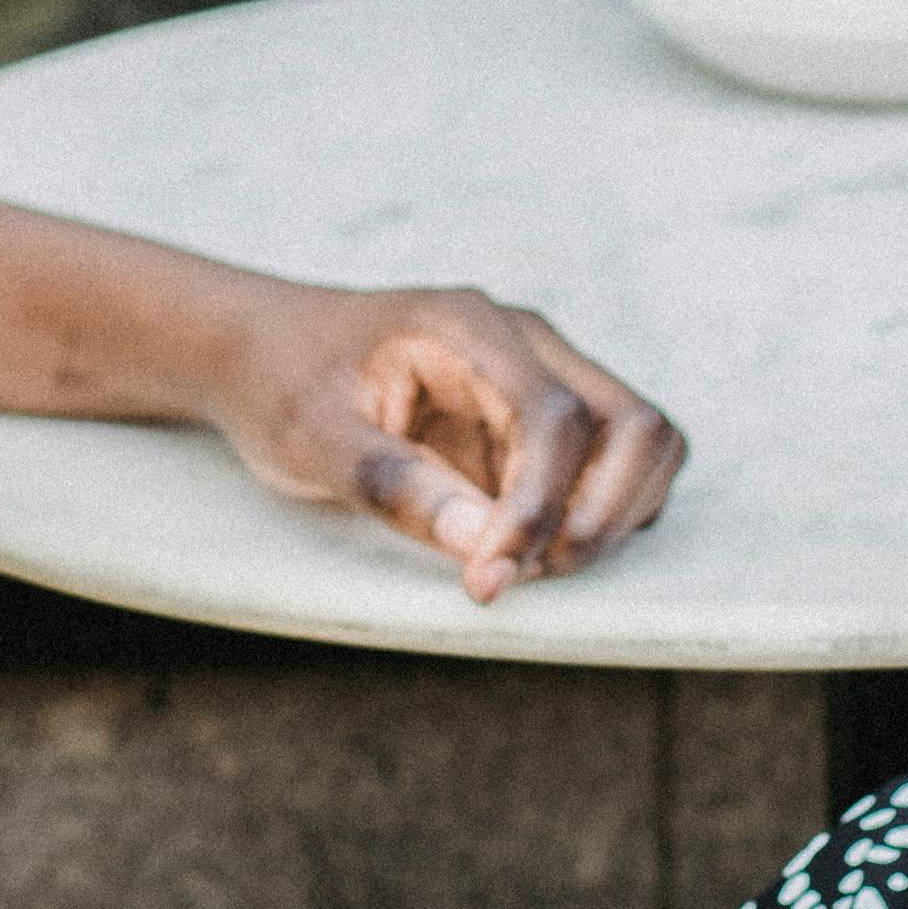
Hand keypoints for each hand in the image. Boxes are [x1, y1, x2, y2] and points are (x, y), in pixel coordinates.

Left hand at [200, 285, 685, 602]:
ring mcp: (542, 377)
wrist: (264, 350)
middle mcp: (525, 344)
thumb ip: (395, 485)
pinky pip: (614, 467)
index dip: (539, 508)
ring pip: (643, 444)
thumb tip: (480, 546)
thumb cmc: (283, 384)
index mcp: (468, 329)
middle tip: (526, 574)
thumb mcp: (312, 439)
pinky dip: (596, 515)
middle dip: (601, 515)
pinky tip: (526, 545)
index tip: (491, 579)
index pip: (555, 417)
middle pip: (634, 424)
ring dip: (609, 517)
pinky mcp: (541, 420)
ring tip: (524, 562)